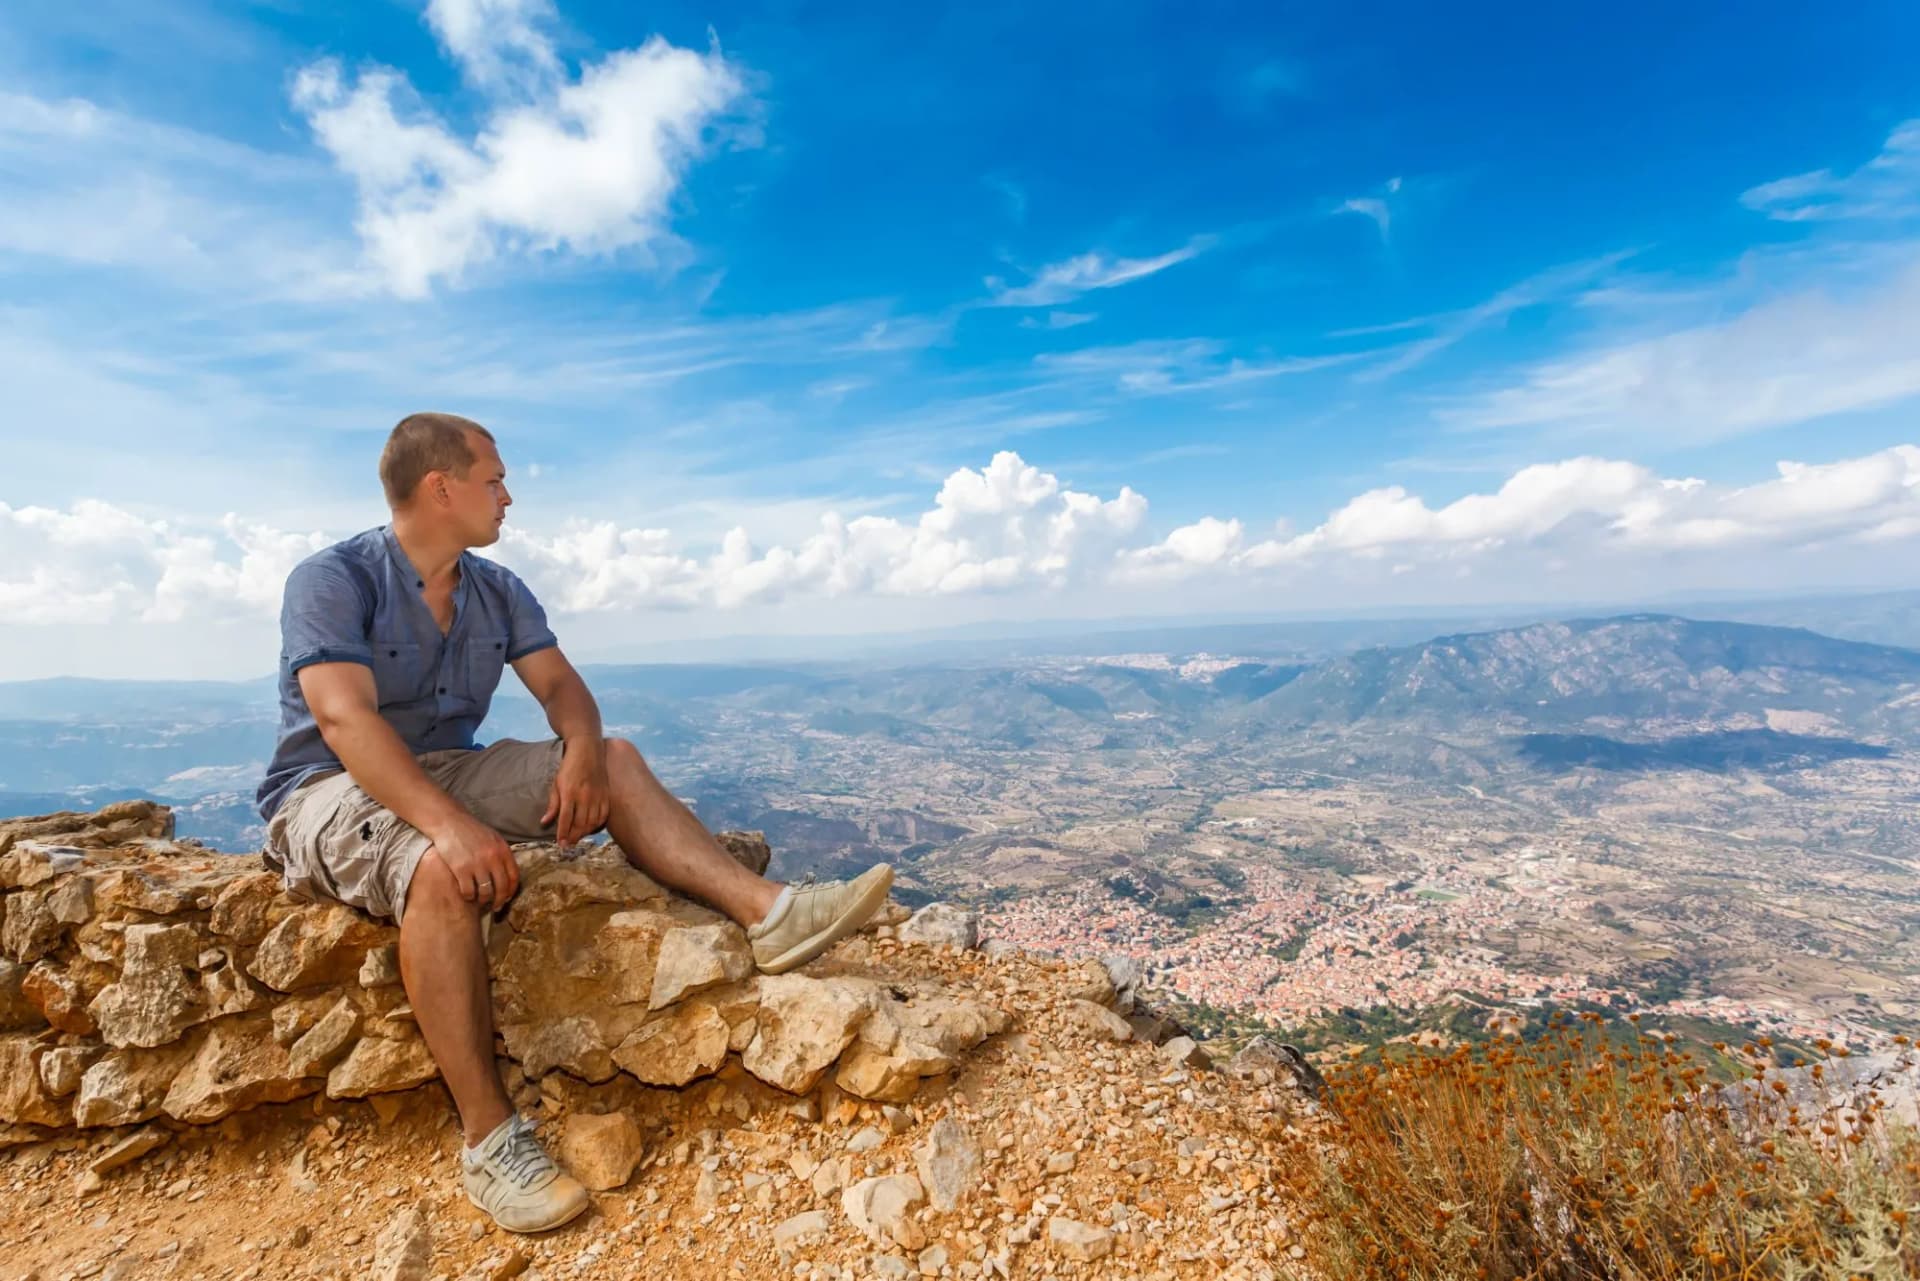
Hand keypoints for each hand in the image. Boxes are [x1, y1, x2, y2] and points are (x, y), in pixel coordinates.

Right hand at [427, 811, 517, 912]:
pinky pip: (469, 891)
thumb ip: (501, 854)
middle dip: (500, 901)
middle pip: (502, 888)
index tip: (507, 897)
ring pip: (486, 892)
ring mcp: (477, 864)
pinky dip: (469, 896)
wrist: (448, 822)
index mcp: (503, 850)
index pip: (514, 877)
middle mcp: (493, 858)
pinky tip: (467, 895)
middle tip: (495, 906)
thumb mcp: (492, 838)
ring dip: (484, 900)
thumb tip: (507, 874)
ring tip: (480, 900)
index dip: (511, 891)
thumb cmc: (470, 831)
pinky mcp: (461, 869)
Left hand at [542, 737, 610, 851]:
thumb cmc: (569, 766)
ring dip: (584, 833)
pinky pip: (603, 815)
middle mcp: (584, 796)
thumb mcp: (556, 783)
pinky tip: (591, 828)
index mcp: (569, 792)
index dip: (562, 833)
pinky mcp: (606, 794)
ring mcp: (597, 796)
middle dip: (573, 836)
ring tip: (577, 837)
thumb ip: (552, 804)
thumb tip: (544, 822)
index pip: (565, 819)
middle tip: (568, 844)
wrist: (588, 749)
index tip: (560, 844)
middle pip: (579, 823)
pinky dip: (597, 824)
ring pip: (592, 822)